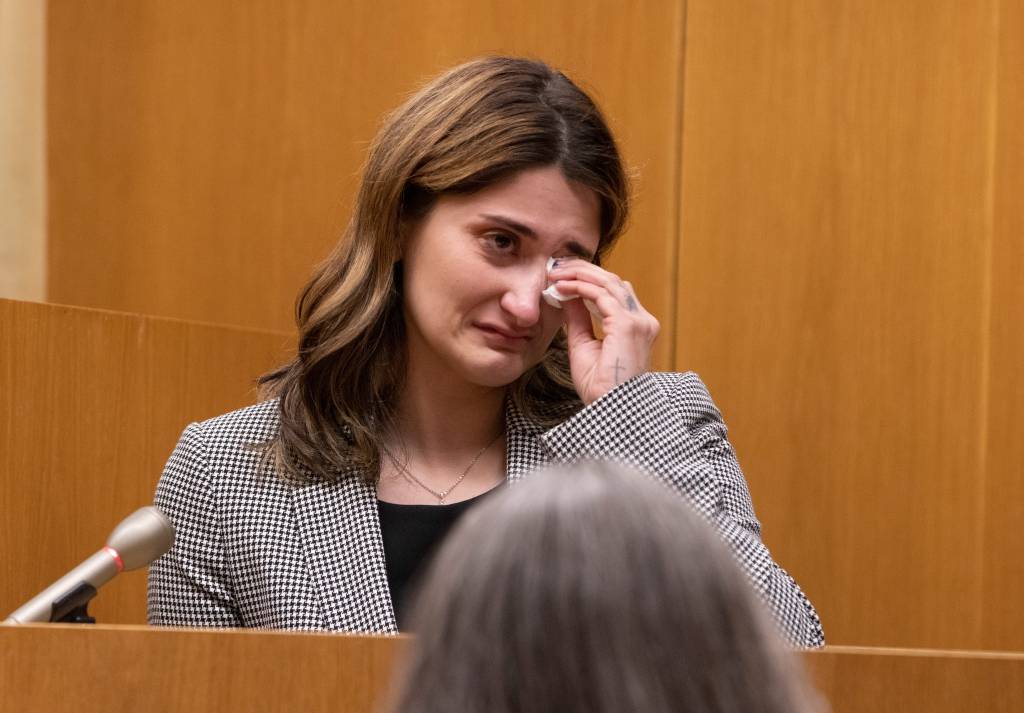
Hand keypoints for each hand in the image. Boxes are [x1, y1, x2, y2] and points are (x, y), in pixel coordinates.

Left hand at [547, 259, 659, 404]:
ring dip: (578, 274)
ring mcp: (638, 321)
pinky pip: (601, 295)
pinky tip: (560, 288)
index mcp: (637, 325)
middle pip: (613, 281)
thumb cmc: (599, 387)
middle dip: (583, 270)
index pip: (615, 291)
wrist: (609, 409)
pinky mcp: (627, 325)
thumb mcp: (583, 345)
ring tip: (555, 273)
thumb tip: (566, 296)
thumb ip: (578, 319)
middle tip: (556, 266)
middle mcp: (642, 320)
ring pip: (608, 282)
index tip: (562, 276)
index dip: (589, 279)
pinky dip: (579, 287)